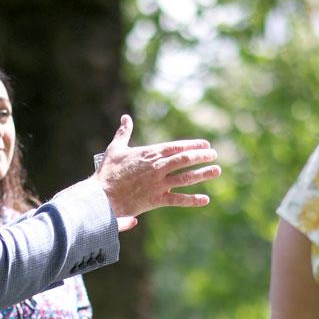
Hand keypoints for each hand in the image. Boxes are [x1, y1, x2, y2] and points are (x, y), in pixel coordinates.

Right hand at [94, 115, 220, 229]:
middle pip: (185, 159)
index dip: (193, 145)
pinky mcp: (156, 199)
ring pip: (186, 177)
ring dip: (203, 173)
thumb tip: (125, 117)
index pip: (176, 146)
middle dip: (202, 156)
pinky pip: (178, 199)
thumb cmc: (107, 172)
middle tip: (214, 155)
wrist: (101, 196)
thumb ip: (124, 132)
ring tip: (217, 170)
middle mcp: (157, 167)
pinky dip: (192, 200)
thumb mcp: (115, 148)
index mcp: (149, 153)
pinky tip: (205, 199)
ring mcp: (158, 183)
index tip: (205, 145)